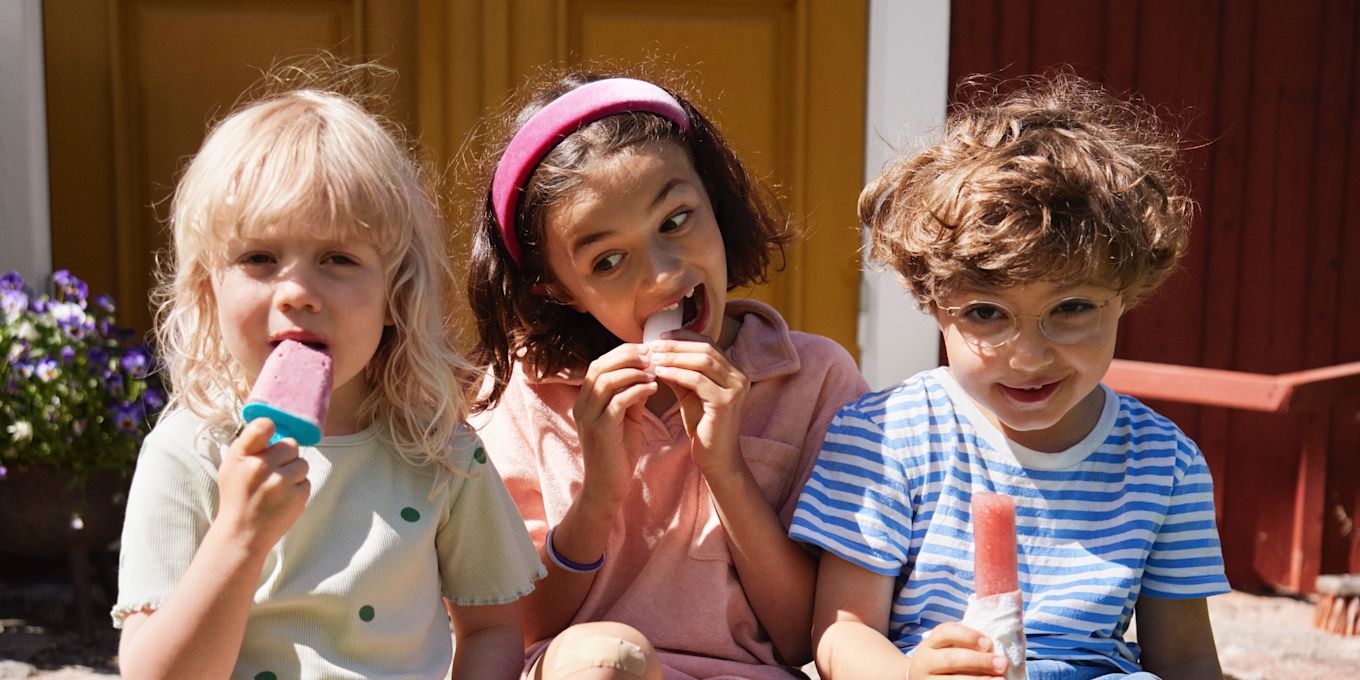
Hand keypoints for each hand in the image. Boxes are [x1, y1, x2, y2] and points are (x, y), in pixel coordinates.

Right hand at [215, 418, 310, 553]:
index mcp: (243, 458)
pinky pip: (306, 481)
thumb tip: (273, 425)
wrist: (242, 534)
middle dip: (285, 456)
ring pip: (302, 463)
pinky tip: (282, 499)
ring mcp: (283, 483)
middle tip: (273, 471)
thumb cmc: (237, 496)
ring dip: (293, 472)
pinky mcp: (298, 498)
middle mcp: (263, 467)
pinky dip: (298, 488)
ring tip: (276, 487)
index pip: (263, 426)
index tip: (270, 434)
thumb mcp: (231, 467)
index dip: (270, 428)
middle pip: (291, 445)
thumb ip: (249, 445)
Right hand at [572, 343, 659, 510]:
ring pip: (605, 381)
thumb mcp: (626, 419)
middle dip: (626, 356)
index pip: (599, 365)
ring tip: (654, 370)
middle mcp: (581, 405)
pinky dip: (636, 391)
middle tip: (651, 354)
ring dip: (632, 371)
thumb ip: (632, 396)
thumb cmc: (617, 453)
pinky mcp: (600, 430)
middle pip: (599, 367)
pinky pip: (617, 402)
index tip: (646, 349)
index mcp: (585, 401)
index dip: (622, 353)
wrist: (607, 488)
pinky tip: (653, 389)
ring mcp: (588, 418)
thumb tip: (649, 373)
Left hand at [648, 331, 747, 476]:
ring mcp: (736, 389)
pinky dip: (677, 373)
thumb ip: (680, 374)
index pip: (709, 344)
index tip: (660, 337)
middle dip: (677, 344)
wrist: (716, 458)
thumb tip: (659, 353)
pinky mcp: (725, 403)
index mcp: (734, 372)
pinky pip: (698, 380)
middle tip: (653, 345)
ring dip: (675, 356)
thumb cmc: (703, 427)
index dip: (684, 336)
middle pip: (706, 348)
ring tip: (653, 357)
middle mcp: (740, 377)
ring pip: (703, 361)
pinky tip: (660, 372)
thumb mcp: (690, 395)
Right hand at [908, 623, 1007, 679]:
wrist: (919, 678)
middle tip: (1002, 663)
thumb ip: (965, 645)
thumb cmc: (942, 659)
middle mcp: (925, 661)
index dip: (967, 636)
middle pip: (951, 658)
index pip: (946, 632)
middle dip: (979, 661)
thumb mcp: (945, 647)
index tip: (988, 643)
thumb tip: (994, 649)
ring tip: (1001, 679)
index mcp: (930, 643)